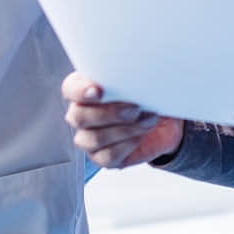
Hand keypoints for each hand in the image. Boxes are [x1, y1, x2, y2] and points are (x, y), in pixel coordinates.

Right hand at [62, 72, 183, 168]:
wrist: (163, 120)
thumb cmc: (145, 95)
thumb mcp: (139, 80)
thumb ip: (127, 77)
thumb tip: (132, 75)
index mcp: (84, 90)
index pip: (70, 89)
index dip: (80, 91)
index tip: (99, 91)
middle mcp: (81, 115)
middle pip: (78, 117)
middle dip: (108, 113)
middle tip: (135, 108)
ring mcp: (89, 139)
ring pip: (93, 139)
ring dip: (124, 130)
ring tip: (148, 120)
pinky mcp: (102, 158)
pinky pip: (108, 157)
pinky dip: (128, 145)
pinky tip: (142, 134)